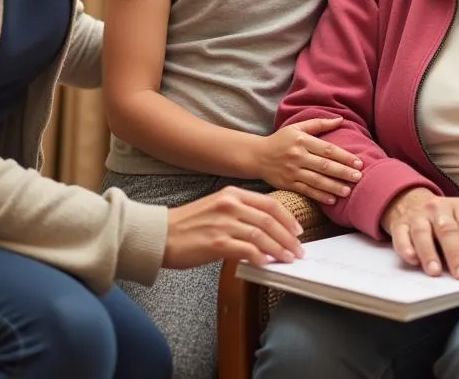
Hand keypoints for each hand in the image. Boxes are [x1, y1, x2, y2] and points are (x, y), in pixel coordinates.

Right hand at [163, 185, 303, 267]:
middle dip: (288, 237)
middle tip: (298, 250)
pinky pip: (247, 250)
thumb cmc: (188, 224)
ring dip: (279, 249)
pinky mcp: (216, 242)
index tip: (297, 231)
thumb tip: (264, 230)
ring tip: (288, 259)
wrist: (161, 234)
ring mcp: (223, 223)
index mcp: (232, 194)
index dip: (287, 218)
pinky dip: (260, 257)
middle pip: (269, 220)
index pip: (269, 204)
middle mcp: (230, 205)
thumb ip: (240, 213)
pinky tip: (266, 264)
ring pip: (261, 235)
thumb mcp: (217, 207)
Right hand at [256, 118, 362, 203]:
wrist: (257, 155)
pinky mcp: (287, 184)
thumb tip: (341, 119)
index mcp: (302, 140)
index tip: (358, 162)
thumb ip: (319, 123)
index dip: (344, 156)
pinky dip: (319, 196)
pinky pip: (306, 191)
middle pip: (324, 165)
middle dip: (342, 172)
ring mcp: (292, 171)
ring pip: (316, 180)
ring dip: (333, 186)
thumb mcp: (297, 127)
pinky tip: (332, 199)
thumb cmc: (280, 140)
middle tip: (358, 177)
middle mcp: (298, 156)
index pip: (327, 149)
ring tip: (349, 190)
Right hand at [380, 187, 458, 278]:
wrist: (412, 202)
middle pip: (448, 230)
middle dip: (455, 254)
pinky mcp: (400, 224)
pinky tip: (412, 258)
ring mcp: (417, 215)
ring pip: (423, 232)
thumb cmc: (444, 222)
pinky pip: (401, 235)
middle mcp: (438, 207)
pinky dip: (406, 247)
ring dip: (430, 253)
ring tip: (435, 272)